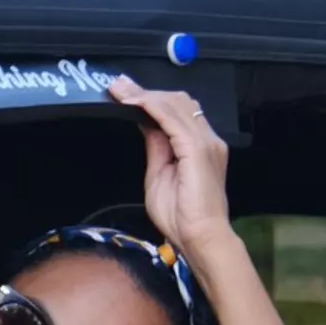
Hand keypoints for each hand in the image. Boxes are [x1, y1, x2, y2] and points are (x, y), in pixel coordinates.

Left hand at [107, 77, 232, 260]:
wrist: (200, 237)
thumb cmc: (183, 217)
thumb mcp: (160, 174)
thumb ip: (157, 148)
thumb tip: (147, 126)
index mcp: (200, 146)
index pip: (177, 111)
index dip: (150, 99)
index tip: (124, 93)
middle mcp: (207, 139)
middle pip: (177, 102)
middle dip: (145, 92)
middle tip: (117, 86)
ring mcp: (206, 142)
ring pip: (175, 105)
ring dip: (145, 95)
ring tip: (120, 90)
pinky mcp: (198, 149)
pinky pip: (172, 119)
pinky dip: (151, 107)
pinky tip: (133, 103)